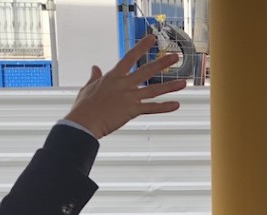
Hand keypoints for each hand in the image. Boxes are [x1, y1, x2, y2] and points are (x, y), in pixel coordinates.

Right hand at [65, 35, 185, 137]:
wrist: (83, 122)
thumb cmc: (83, 108)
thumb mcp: (87, 88)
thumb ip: (95, 77)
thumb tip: (94, 68)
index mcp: (113, 77)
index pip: (130, 57)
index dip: (141, 47)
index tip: (151, 39)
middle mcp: (123, 84)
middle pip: (146, 71)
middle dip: (162, 63)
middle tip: (175, 56)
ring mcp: (129, 97)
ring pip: (154, 90)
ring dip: (170, 86)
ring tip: (183, 82)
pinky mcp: (132, 111)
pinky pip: (152, 108)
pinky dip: (164, 107)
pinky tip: (176, 104)